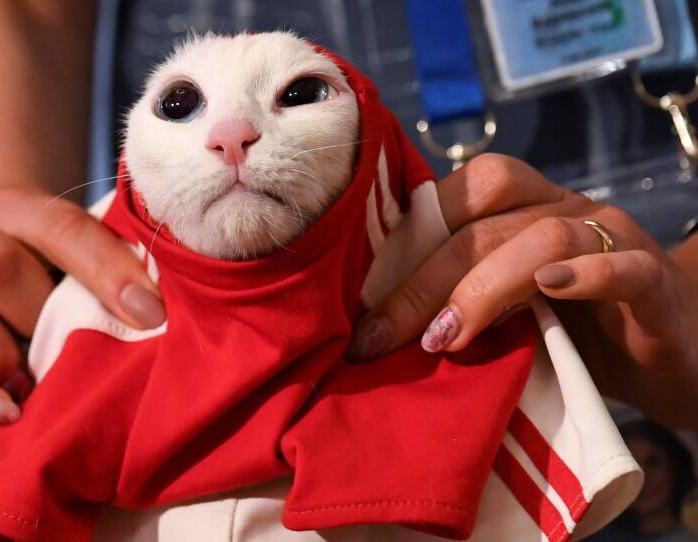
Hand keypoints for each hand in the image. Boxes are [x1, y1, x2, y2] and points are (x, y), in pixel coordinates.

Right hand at [0, 184, 165, 424]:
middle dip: (37, 316)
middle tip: (66, 355)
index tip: (152, 316)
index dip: (108, 270)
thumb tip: (150, 324)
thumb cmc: (45, 282)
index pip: (64, 228)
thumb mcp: (75, 269)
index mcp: (20, 211)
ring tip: (30, 387)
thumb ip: (104, 283)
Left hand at [346, 154, 697, 427]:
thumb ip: (459, 299)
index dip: (409, 238)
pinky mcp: (654, 283)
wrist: (668, 354)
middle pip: (487, 221)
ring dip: (484, 288)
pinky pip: (623, 268)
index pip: (465, 191)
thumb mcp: (506, 312)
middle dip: (424, 281)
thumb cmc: (573, 330)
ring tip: (445, 339)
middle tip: (381, 338)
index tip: (363, 303)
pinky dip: (585, 276)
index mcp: (524, 207)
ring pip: (544, 238)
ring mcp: (614, 240)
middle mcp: (565, 209)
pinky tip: (549, 293)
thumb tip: (374, 324)